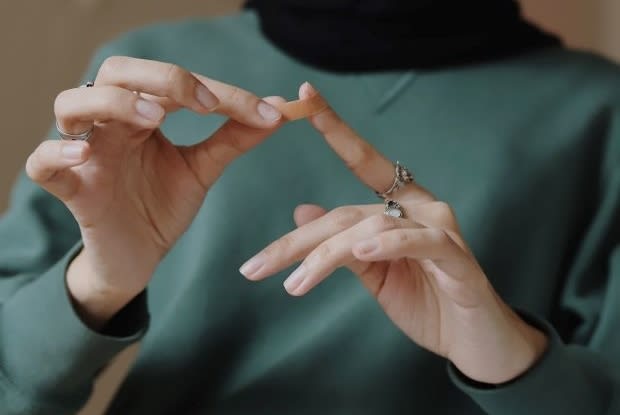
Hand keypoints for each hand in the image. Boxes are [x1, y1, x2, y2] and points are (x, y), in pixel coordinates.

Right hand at [26, 56, 284, 326]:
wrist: (138, 258)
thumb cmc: (161, 206)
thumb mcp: (202, 169)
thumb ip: (233, 139)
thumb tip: (277, 109)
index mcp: (143, 116)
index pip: (171, 83)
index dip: (217, 89)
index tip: (263, 110)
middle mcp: (111, 126)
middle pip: (116, 73)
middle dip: (160, 78)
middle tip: (203, 103)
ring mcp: (87, 155)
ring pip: (72, 104)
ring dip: (113, 103)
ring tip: (152, 120)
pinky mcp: (73, 191)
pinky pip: (42, 165)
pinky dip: (56, 153)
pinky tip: (84, 154)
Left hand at [240, 83, 547, 384]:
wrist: (473, 343)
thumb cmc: (425, 302)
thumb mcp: (373, 274)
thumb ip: (342, 244)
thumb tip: (301, 211)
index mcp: (401, 206)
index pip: (363, 161)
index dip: (334, 128)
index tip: (302, 98)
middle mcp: (420, 208)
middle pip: (346, 214)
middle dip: (296, 242)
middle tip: (254, 266)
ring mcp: (441, 229)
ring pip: (371, 227)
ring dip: (326, 256)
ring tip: (294, 285)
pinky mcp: (457, 258)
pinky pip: (419, 242)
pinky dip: (388, 244)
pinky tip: (360, 251)